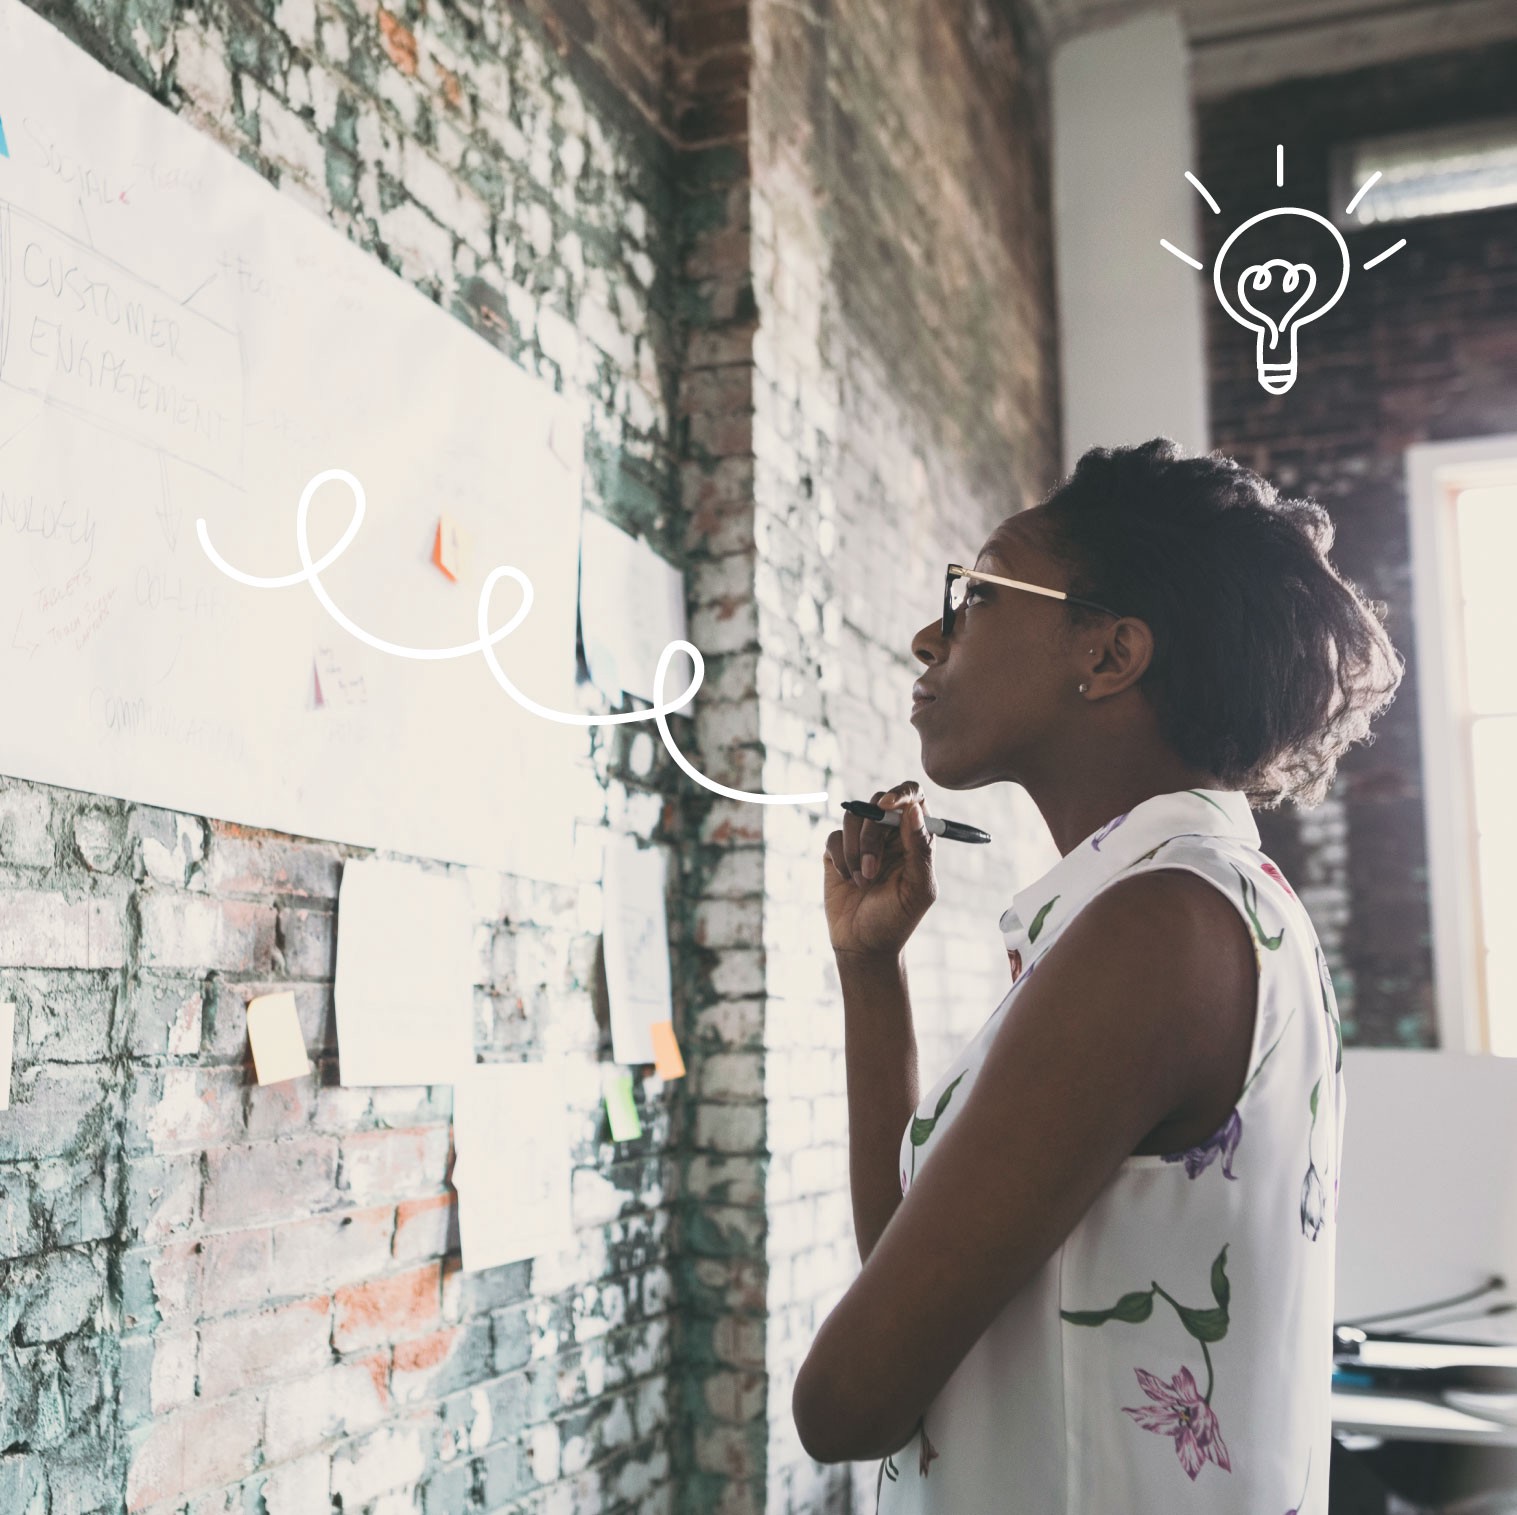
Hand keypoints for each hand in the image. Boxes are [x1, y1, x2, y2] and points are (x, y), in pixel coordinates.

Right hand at [823, 781, 937, 960]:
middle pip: (878, 804)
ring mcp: (862, 840)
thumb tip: (915, 809)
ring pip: (852, 816)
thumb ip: (920, 849)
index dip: (901, 793)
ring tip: (862, 881)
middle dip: (871, 835)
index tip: (886, 805)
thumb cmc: (897, 919)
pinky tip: (848, 880)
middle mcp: (890, 833)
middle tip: (872, 869)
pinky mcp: (838, 851)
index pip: (914, 796)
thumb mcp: (917, 888)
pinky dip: (841, 858)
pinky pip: (834, 836)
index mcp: (916, 838)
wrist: (863, 944)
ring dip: (856, 850)